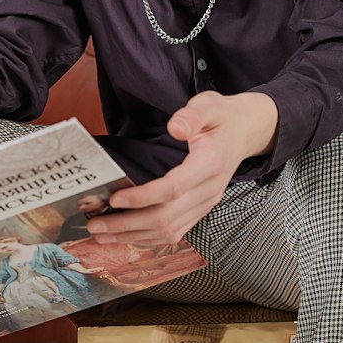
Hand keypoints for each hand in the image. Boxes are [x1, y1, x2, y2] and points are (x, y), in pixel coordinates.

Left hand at [86, 91, 278, 246]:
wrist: (247, 132)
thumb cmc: (223, 118)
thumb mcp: (209, 105)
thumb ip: (192, 115)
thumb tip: (174, 128)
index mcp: (210, 165)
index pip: (173, 188)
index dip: (143, 197)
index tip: (115, 198)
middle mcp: (209, 191)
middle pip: (166, 218)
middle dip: (128, 224)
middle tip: (95, 223)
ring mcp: (205, 204)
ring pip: (168, 231)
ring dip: (133, 236)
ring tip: (102, 233)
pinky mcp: (200, 210)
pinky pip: (174, 232)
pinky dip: (147, 237)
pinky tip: (125, 236)